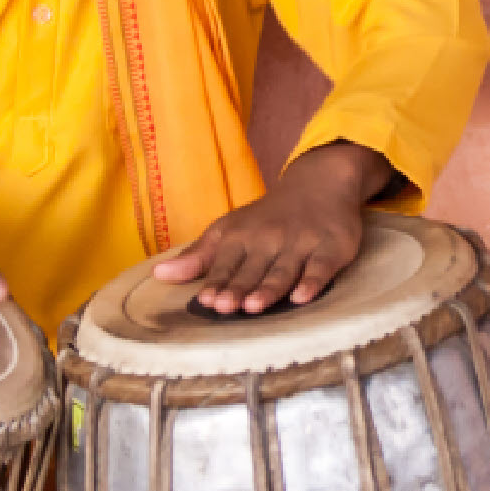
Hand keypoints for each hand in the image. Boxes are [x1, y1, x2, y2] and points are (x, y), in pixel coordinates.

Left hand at [151, 142, 394, 313]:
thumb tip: (158, 276)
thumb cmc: (267, 217)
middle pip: (252, 270)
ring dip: (269, 287)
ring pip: (283, 270)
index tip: (206, 300)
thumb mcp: (229, 230)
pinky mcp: (331, 248)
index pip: (226, 263)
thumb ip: (198, 256)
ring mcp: (301, 244)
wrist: (320, 183)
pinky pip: (321, 268)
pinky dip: (313, 282)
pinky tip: (303, 296)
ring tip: (255, 306)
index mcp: (241, 236)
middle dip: (239, 288)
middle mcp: (269, 239)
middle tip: (226, 307)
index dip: (216, 282)